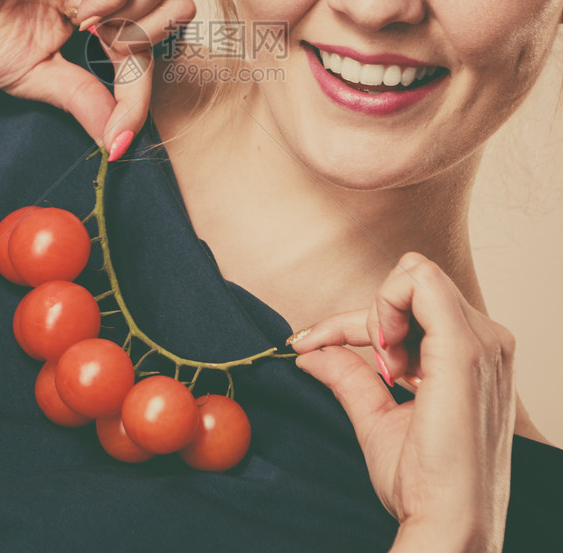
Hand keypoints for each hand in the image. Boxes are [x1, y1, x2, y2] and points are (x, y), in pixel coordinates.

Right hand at [0, 0, 194, 150]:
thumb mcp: (40, 75)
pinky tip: (80, 14)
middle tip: (107, 53)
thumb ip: (84, 97)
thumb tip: (117, 139)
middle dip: (153, 37)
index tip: (118, 129)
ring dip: (139, 12)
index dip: (144, 87)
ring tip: (94, 30)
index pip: (155, 36)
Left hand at [290, 253, 515, 550]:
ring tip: (385, 371)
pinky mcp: (464, 348)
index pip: (411, 306)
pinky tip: (385, 355)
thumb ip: (350, 376)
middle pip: (412, 282)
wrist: (448, 524)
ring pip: (415, 273)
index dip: (352, 320)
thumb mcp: (378, 417)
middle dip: (371, 315)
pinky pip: (419, 282)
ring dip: (380, 313)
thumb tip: (313, 353)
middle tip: (363, 365)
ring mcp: (481, 342)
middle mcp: (486, 342)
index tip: (311, 343)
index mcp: (473, 356)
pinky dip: (386, 305)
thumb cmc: (424, 483)